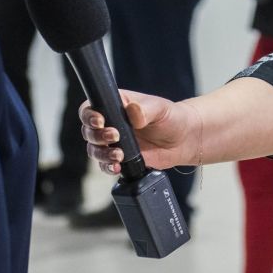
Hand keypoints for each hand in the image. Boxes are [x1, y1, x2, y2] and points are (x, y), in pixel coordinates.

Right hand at [80, 90, 197, 172]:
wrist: (184, 140)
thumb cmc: (171, 117)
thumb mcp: (160, 109)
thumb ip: (145, 109)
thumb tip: (133, 110)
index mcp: (115, 105)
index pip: (90, 108)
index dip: (90, 116)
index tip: (100, 121)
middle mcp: (110, 124)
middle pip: (88, 131)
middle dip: (97, 136)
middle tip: (115, 137)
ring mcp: (114, 143)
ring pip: (94, 150)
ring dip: (102, 154)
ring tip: (119, 155)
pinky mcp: (120, 159)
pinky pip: (105, 165)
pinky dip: (108, 167)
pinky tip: (117, 167)